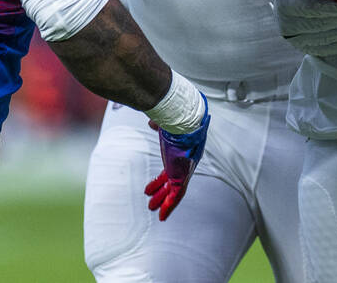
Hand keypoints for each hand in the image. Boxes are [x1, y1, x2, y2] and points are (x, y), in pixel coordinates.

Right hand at [144, 95, 209, 220]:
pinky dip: (169, 206)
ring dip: (163, 201)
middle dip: (161, 192)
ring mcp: (185, 171)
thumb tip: (151, 121)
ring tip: (152, 209)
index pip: (171, 169)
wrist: (185, 121)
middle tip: (151, 201)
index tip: (151, 187)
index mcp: (182, 153)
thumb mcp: (165, 126)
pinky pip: (177, 196)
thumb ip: (159, 125)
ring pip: (174, 191)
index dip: (161, 180)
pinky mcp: (183, 177)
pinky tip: (162, 216)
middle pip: (172, 182)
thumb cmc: (177, 121)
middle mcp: (186, 163)